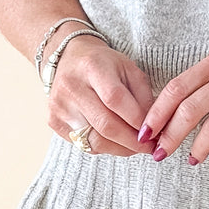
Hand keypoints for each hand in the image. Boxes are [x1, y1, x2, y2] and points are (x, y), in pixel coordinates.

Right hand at [46, 37, 156, 157]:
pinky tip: (116, 142)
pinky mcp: (53, 122)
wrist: (69, 59)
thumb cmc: (105, 65)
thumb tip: (153, 128)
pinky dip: (104, 148)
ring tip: (136, 147)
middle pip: (105, 124)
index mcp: (92, 67)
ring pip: (94, 141)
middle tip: (149, 147)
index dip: (137, 120)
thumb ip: (143, 96)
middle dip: (132, 141)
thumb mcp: (129, 69)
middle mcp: (71, 87)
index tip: (154, 132)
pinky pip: (83, 145)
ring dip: (120, 149)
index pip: (115, 99)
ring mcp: (59, 106)